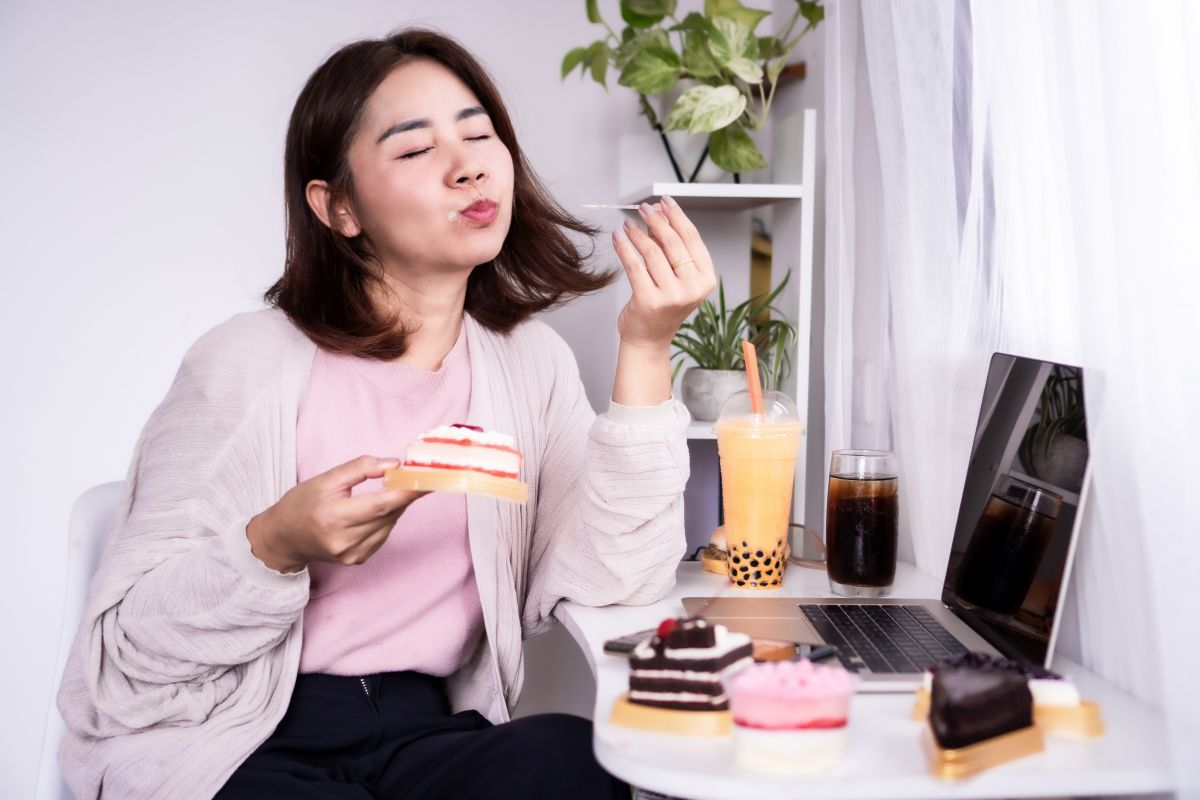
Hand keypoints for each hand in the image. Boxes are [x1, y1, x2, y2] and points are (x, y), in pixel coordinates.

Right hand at [246, 456, 426, 572]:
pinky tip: (376, 511)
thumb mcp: (326, 479)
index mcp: (334, 517)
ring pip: (389, 525)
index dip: (407, 492)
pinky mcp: (357, 561)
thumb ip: (360, 468)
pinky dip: (385, 520)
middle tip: (417, 478)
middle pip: (388, 514)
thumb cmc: (303, 503)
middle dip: (405, 495)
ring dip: (395, 506)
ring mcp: (351, 554)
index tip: (426, 480)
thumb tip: (394, 465)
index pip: (381, 504)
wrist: (284, 538)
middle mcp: (344, 540)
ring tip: (390, 491)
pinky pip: (383, 535)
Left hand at [612, 197, 716, 351]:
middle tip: (644, 208)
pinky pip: (634, 265)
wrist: (649, 338)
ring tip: (628, 224)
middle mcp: (692, 288)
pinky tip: (618, 237)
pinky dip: (624, 247)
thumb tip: (658, 214)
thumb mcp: (674, 276)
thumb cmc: (662, 305)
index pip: (691, 238)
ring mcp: (672, 296)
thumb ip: (670, 248)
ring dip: (638, 233)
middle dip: (656, 220)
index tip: (664, 201)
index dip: (677, 216)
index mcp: (705, 279)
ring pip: (652, 252)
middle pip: (673, 242)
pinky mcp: (649, 301)